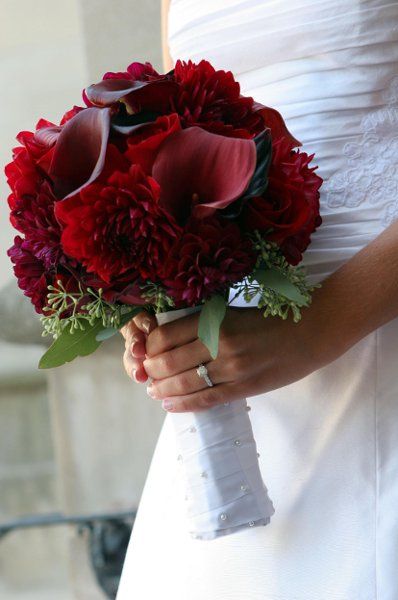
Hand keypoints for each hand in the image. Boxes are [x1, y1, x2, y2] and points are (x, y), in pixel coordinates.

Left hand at [121, 220, 397, 410]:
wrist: (312, 331)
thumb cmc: (271, 317)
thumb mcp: (233, 311)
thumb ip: (203, 323)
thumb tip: (169, 337)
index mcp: (214, 319)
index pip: (165, 336)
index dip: (146, 348)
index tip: (140, 352)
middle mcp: (219, 342)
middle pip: (168, 362)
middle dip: (149, 371)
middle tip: (143, 373)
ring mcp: (232, 368)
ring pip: (184, 383)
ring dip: (162, 389)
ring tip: (153, 390)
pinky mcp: (244, 387)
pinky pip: (207, 399)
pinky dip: (183, 404)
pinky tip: (169, 404)